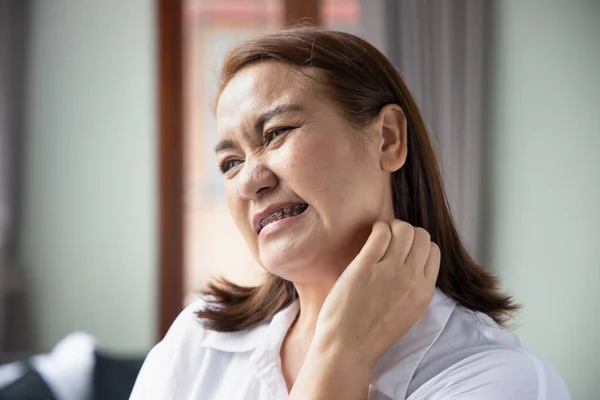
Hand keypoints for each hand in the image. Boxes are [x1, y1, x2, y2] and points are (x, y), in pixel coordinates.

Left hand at [314, 220, 440, 367]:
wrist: (347, 348)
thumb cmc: (371, 333)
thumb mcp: (407, 312)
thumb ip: (413, 288)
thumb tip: (410, 261)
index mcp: (423, 292)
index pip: (433, 251)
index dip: (418, 244)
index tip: (403, 247)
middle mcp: (411, 279)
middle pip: (421, 236)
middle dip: (406, 232)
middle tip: (390, 237)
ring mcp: (389, 271)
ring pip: (403, 229)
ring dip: (392, 226)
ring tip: (380, 234)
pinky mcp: (365, 267)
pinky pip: (380, 233)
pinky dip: (377, 227)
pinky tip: (370, 234)